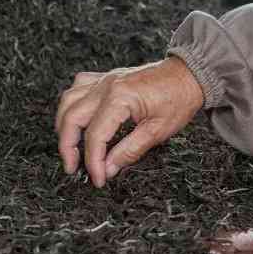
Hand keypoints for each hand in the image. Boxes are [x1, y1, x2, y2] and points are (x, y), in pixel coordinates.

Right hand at [56, 57, 203, 187]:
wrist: (189, 75)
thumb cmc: (179, 99)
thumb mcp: (158, 131)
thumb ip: (130, 151)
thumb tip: (108, 168)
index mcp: (120, 98)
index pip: (96, 136)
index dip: (93, 161)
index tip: (98, 178)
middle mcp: (106, 86)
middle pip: (71, 117)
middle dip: (67, 146)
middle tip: (72, 168)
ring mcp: (103, 79)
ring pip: (68, 100)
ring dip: (64, 125)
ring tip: (69, 147)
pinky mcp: (106, 78)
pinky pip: (78, 87)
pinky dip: (72, 104)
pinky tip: (77, 117)